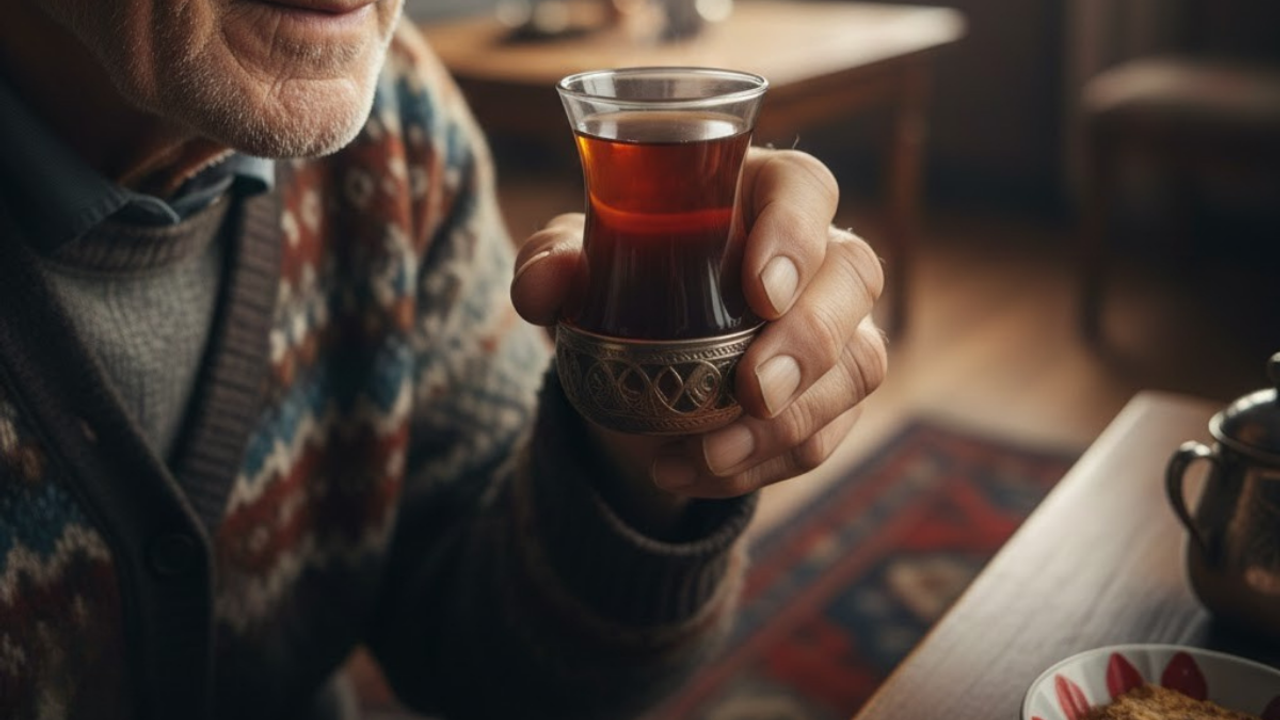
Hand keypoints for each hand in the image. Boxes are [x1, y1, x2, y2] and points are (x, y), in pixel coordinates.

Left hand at [511, 148, 886, 514]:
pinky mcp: (834, 394)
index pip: (805, 188)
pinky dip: (761, 467)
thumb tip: (542, 287)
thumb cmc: (620, 277)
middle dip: (810, 342)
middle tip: (752, 391)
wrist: (635, 360)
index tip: (759, 293)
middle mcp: (817, 252)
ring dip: (785, 424)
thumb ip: (550, 262)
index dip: (795, 235)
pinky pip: (826, 434)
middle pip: (855, 277)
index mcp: (760, 192)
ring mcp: (839, 324)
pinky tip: (693, 474)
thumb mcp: (575, 263)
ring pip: (857, 365)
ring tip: (703, 457)